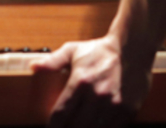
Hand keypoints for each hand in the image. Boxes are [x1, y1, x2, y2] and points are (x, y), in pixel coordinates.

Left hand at [32, 35, 150, 127]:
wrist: (133, 47)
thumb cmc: (100, 51)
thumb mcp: (73, 51)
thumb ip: (52, 62)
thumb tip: (32, 67)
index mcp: (81, 82)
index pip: (60, 115)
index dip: (53, 126)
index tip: (52, 127)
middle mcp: (97, 96)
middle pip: (75, 127)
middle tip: (65, 127)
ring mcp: (114, 105)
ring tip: (79, 125)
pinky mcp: (128, 110)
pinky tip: (95, 125)